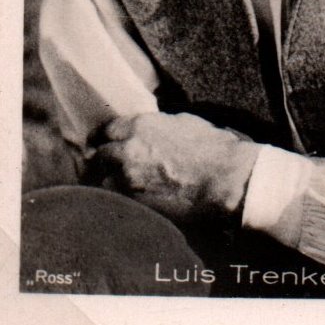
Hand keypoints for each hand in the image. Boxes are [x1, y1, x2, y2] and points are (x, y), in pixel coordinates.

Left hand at [90, 112, 260, 221]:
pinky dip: (121, 199)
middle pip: (100, 155)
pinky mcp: (136, 201)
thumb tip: (153, 128)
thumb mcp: (184, 122)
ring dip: (110, 182)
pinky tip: (132, 199)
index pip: (108, 129)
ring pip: (103, 180)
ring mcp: (129, 177)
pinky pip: (117, 200)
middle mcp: (128, 149)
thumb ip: (160, 125)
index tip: (110, 143)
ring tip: (120, 186)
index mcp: (140, 125)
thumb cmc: (212, 147)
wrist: (224, 179)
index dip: (109, 137)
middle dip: (104, 160)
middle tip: (109, 166)